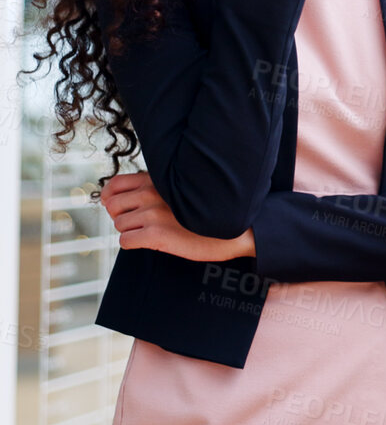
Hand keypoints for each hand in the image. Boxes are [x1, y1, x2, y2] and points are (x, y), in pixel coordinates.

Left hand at [103, 172, 254, 262]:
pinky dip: (135, 243)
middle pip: (113, 206)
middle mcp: (152, 194)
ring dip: (131, 231)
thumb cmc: (210, 210)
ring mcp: (153, 214)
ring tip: (152, 231)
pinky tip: (153, 241)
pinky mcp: (156, 235)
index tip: (121, 206)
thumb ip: (156, 188)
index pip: (115, 184)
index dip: (112, 197)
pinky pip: (126, 241)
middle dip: (122, 216)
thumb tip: (123, 197)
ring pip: (119, 225)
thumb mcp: (182, 189)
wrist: (235, 229)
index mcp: (157, 180)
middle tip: (139, 222)